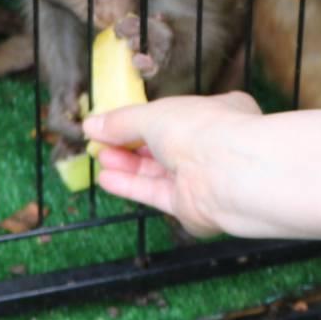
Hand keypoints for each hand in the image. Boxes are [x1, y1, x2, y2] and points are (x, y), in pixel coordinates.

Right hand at [84, 92, 263, 238]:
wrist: (228, 173)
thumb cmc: (201, 129)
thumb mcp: (152, 115)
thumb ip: (121, 122)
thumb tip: (92, 125)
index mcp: (218, 113)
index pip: (178, 115)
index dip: (146, 118)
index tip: (117, 121)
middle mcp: (213, 146)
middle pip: (165, 146)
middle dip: (132, 144)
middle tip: (102, 142)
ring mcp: (204, 177)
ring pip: (160, 172)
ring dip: (129, 165)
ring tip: (101, 158)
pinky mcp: (192, 206)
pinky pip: (157, 194)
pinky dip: (132, 186)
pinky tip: (107, 179)